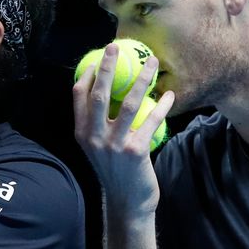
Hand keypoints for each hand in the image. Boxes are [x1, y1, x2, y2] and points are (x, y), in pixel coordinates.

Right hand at [72, 43, 174, 214]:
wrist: (128, 202)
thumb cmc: (115, 170)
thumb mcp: (98, 147)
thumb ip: (98, 124)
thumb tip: (107, 92)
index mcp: (82, 133)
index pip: (79, 96)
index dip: (87, 74)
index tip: (97, 58)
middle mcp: (94, 137)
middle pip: (100, 94)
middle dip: (107, 67)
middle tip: (116, 47)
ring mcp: (114, 145)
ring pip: (128, 103)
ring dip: (142, 79)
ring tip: (152, 63)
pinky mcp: (135, 151)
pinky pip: (151, 121)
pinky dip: (162, 106)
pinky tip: (169, 95)